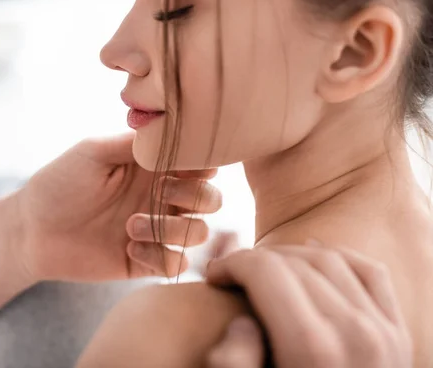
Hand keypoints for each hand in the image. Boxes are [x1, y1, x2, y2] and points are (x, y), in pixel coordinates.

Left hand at [12, 132, 221, 282]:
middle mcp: (161, 198)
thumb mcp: (93, 151)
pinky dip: (161, 257)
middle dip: (193, 196)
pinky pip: (176, 264)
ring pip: (199, 233)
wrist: (31, 230)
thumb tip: (174, 131)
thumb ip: (135, 143)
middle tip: (159, 192)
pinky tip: (130, 249)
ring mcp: (155, 230)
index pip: (199, 164)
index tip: (179, 166)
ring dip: (173, 229)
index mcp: (152, 168)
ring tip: (131, 226)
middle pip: (210, 200)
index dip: (201, 164)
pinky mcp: (145, 261)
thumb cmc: (58, 184)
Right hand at [205, 244, 412, 367]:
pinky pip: (369, 272)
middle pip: (292, 262)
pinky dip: (339, 256)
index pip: (264, 269)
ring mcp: (382, 331)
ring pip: (328, 259)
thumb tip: (242, 321)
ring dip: (289, 256)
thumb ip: (234, 365)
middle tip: (230, 274)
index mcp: (310, 347)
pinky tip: (312, 256)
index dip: (231, 263)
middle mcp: (353, 331)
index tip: (213, 275)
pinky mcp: (398, 334)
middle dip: (253, 259)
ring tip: (264, 269)